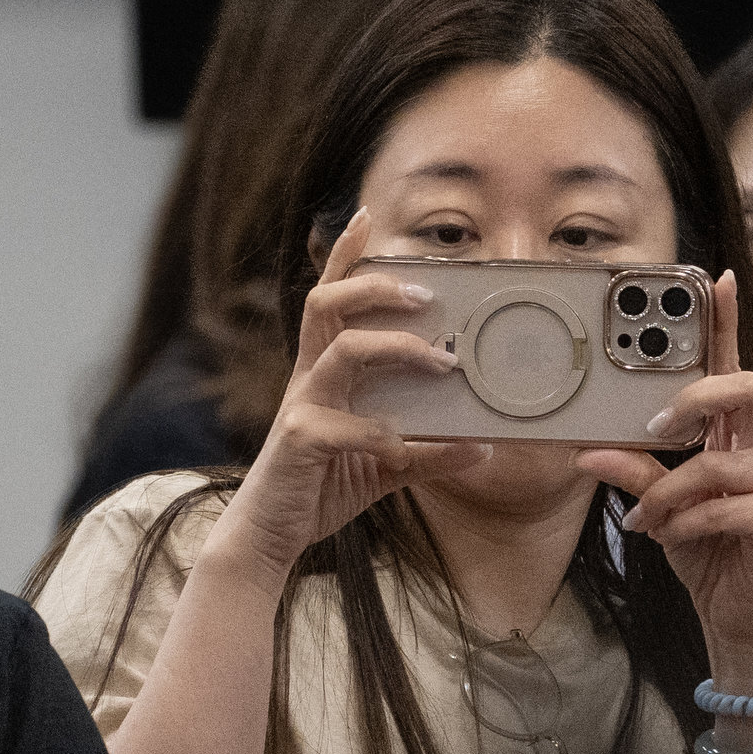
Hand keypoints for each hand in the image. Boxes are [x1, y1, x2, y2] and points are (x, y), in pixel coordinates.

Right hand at [213, 207, 463, 579]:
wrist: (270, 536)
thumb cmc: (321, 489)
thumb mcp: (387, 469)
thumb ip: (429, 453)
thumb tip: (483, 446)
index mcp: (324, 373)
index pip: (331, 299)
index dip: (344, 256)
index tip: (367, 217)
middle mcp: (309, 379)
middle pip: (328, 305)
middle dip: (375, 287)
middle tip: (426, 293)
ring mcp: (300, 406)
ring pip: (341, 351)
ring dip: (394, 347)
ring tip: (439, 359)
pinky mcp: (298, 442)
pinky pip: (341, 425)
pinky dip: (377, 433)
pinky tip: (401, 446)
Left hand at [577, 273, 752, 680]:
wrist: (735, 610)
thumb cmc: (702, 546)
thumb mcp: (658, 504)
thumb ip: (634, 471)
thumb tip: (590, 450)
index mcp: (734, 432)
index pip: (731, 366)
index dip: (726, 322)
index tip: (717, 279)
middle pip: (744, 389)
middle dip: (694, 398)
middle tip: (655, 427)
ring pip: (715, 463)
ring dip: (668, 493)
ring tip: (646, 518)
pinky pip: (721, 507)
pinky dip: (683, 523)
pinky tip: (667, 537)